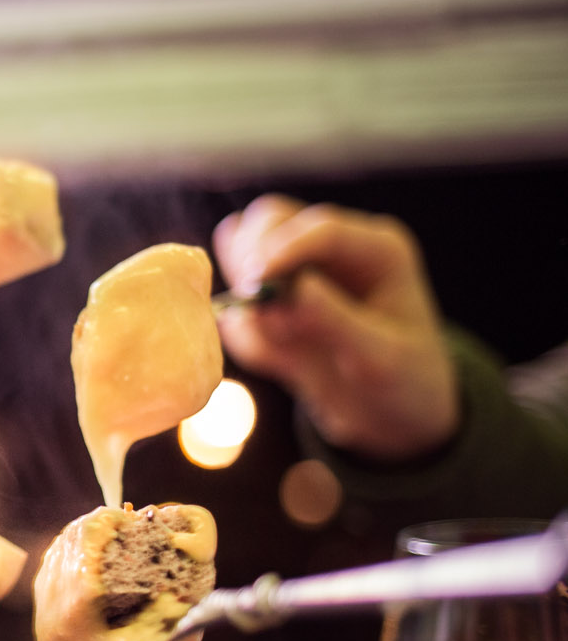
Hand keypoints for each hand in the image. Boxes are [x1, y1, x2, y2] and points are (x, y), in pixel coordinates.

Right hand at [212, 194, 459, 460]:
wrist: (393, 420)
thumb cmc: (403, 384)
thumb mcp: (377, 360)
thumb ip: (332, 322)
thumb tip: (283, 290)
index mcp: (377, 251)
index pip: (322, 229)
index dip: (283, 249)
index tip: (253, 281)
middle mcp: (334, 251)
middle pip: (271, 221)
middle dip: (252, 259)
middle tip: (251, 306)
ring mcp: (299, 274)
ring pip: (243, 253)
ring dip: (241, 294)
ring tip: (270, 340)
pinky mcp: (272, 304)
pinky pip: (236, 303)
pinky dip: (238, 328)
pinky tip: (270, 357)